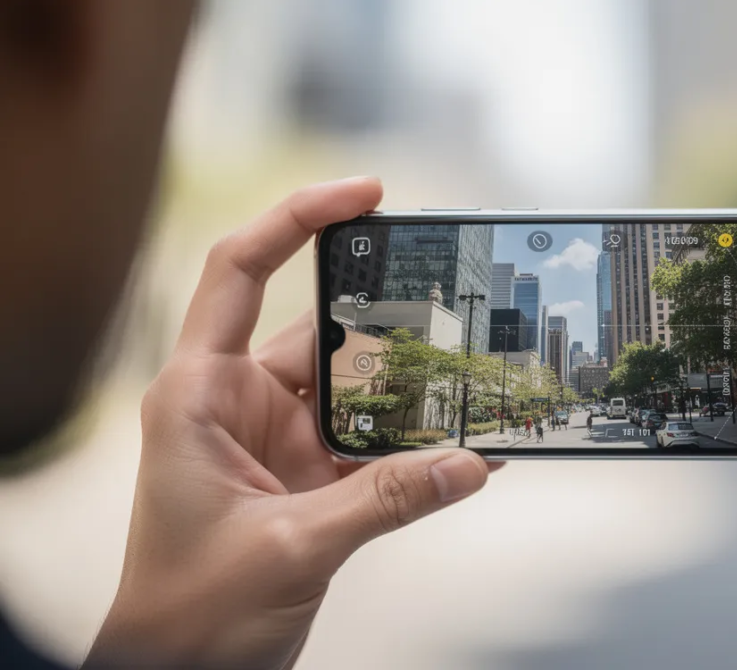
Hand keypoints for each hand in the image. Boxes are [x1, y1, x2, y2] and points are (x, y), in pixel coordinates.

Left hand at [87, 178, 495, 668]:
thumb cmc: (189, 615)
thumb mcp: (293, 548)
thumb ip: (386, 501)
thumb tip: (468, 462)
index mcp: (200, 395)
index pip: (239, 271)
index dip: (296, 218)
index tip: (363, 195)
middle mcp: (238, 404)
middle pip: (320, 329)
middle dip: (388, 319)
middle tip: (454, 300)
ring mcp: (277, 440)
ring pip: (356, 388)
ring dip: (410, 390)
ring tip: (472, 376)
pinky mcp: (307, 477)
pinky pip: (372, 444)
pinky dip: (414, 444)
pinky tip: (462, 442)